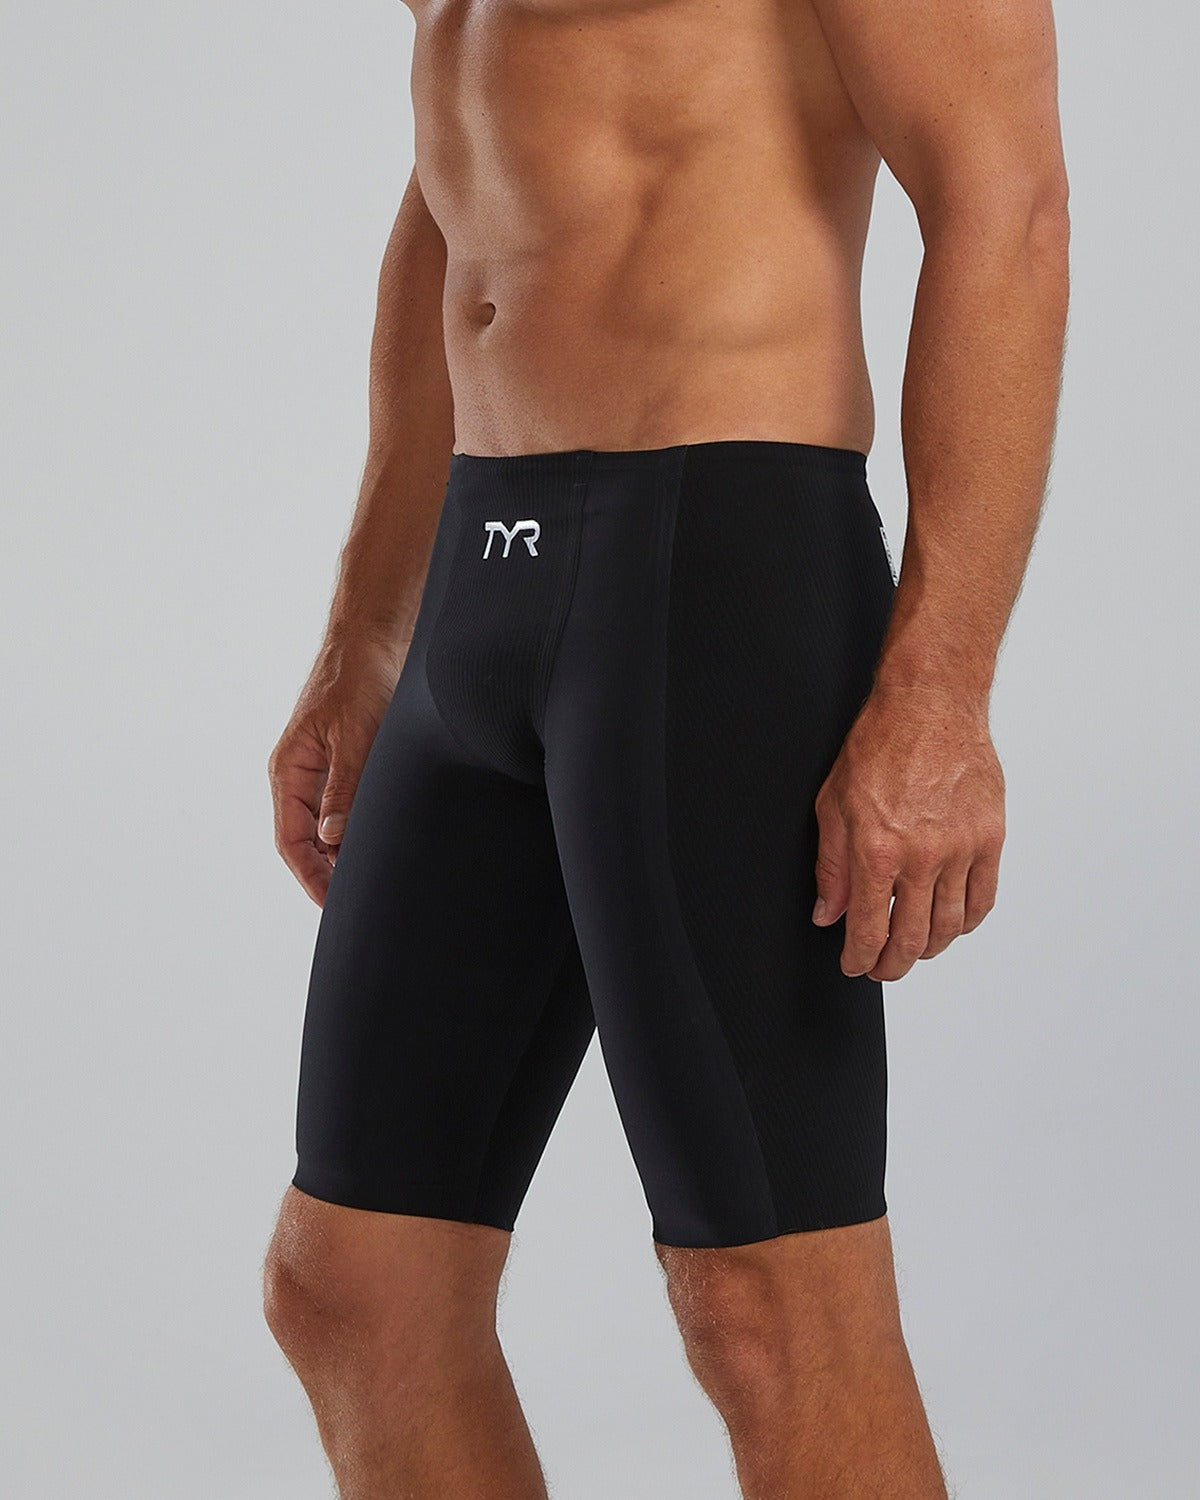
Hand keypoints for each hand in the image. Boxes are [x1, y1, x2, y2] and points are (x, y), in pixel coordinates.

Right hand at [268, 632, 404, 905]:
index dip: (310, 876)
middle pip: (306, 841)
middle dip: (327, 873)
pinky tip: (379, 844)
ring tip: (371, 880)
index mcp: (289, 771)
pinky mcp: (345, 761)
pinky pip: (344, 807)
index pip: (291, 841)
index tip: (333, 904)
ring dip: (344, 853)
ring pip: (327, 827)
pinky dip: (357, 829)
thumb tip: (332, 840)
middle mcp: (300, 775)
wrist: (373, 639)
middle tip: (358, 902)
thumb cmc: (359, 680)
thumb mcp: (354, 738)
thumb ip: (344, 789)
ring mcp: (322, 769)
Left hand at [812, 684, 1005, 980]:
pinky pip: (982, 899)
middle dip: (894, 963)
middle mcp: (923, 855)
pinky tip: (951, 925)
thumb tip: (828, 914)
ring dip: (930, 949)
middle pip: (913, 938)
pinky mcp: (991, 837)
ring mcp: (962, 848)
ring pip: (950, 926)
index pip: (869, 928)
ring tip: (914, 951)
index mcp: (878, 849)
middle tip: (883, 968)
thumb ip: (831, 867)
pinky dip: (966, 922)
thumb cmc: (880, 745)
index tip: (855, 965)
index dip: (860, 957)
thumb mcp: (833, 805)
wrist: (930, 705)